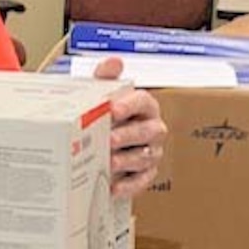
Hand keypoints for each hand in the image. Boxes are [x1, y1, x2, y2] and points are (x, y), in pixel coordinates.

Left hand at [92, 56, 167, 198]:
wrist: (95, 140)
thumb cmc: (102, 115)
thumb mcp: (100, 95)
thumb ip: (106, 78)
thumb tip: (113, 62)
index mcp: (143, 106)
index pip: (143, 101)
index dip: (129, 105)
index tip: (112, 109)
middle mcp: (152, 128)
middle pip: (148, 131)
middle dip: (128, 135)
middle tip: (109, 139)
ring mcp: (151, 152)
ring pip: (145, 156)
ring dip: (126, 160)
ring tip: (108, 163)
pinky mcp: (146, 174)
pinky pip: (142, 181)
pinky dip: (129, 185)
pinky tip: (113, 187)